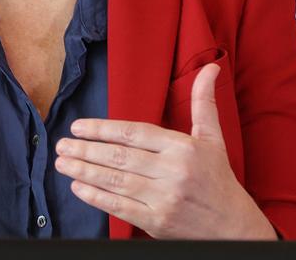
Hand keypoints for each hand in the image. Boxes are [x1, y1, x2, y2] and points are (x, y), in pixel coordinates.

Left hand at [53, 63, 276, 239]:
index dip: (103, 129)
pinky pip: (120, 206)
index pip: (134, 134)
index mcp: (182, 148)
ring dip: (84, 171)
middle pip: (120, 157)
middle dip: (86, 150)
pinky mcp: (157, 222)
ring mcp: (163, 198)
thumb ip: (204, 103)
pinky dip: (96, 197)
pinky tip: (78, 187)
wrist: (234, 228)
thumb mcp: (213, 139)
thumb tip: (211, 68)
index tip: (79, 127)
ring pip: (115, 181)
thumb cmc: (218, 180)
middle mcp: (172, 172)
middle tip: (61, 145)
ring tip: (62, 163)